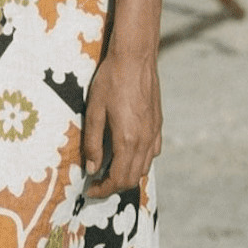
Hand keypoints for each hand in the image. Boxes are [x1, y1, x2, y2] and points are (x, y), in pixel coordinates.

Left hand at [82, 50, 162, 198]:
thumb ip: (92, 142)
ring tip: (109, 168)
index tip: (89, 190)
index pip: (117, 179)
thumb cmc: (111, 80)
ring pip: (144, 168)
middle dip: (113, 186)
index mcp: (127, 140)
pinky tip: (127, 151)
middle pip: (132, 178)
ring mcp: (154, 133)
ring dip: (127, 174)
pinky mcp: (158, 124)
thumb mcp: (94, 110)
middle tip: (96, 181)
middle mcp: (144, 141)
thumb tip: (91, 168)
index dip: (102, 190)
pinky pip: (152, 153)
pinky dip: (140, 160)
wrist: (135, 57)